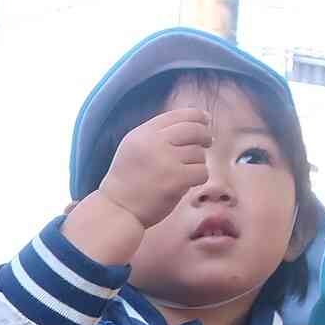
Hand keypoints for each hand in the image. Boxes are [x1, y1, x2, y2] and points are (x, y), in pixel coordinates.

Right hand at [76, 107, 212, 239]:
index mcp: (143, 133)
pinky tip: (188, 183)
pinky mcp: (175, 179)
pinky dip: (198, 177)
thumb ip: (157, 135)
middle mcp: (153, 142)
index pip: (178, 115)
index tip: (205, 121)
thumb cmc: (128, 181)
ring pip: (199, 153)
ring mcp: (165, 160)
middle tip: (208, 143)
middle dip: (205, 136)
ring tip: (186, 171)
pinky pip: (201, 171)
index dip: (197, 116)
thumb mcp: (134, 148)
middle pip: (194, 130)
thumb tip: (197, 123)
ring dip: (198, 162)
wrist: (117, 209)